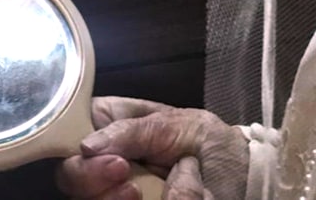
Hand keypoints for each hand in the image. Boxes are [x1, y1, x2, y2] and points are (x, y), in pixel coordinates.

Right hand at [55, 97, 247, 198]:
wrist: (244, 182)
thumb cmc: (212, 143)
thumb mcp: (180, 124)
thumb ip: (135, 130)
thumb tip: (87, 145)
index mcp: (115, 124)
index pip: (72, 129)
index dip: (77, 145)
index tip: (106, 156)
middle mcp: (107, 160)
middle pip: (71, 176)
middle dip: (91, 180)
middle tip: (126, 177)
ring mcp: (115, 191)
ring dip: (109, 199)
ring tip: (140, 195)